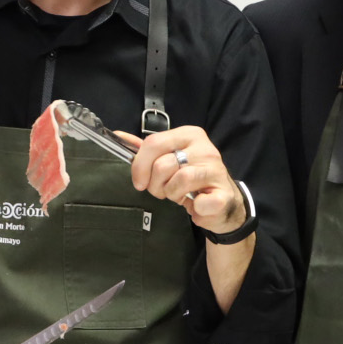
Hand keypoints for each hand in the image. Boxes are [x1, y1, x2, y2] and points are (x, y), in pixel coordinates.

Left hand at [117, 125, 246, 234]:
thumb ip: (146, 149)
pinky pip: (200, 202)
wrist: (221, 202)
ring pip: (180, 180)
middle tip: (163, 191)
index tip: (139, 181)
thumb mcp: (169, 159)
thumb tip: (119, 136)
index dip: (140, 165)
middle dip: (156, 185)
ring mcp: (216, 170)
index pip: (154, 142)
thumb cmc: (191, 180)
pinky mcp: (223, 193)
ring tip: (180, 196)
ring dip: (173, 194)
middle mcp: (205, 149)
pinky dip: (194, 208)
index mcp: (189, 135)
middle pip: (162, 164)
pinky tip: (197, 204)